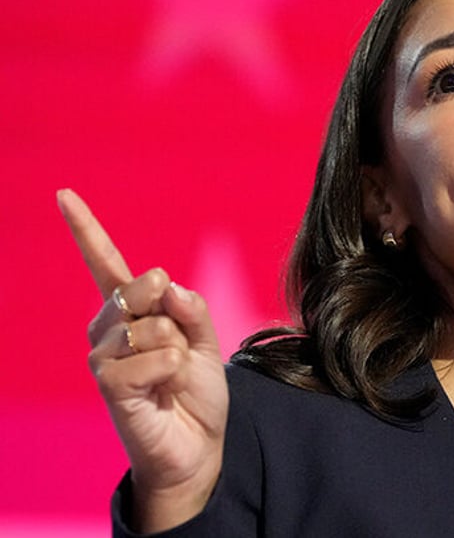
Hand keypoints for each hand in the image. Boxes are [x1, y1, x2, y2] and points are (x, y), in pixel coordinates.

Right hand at [57, 189, 228, 531]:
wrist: (196, 443)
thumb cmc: (195, 390)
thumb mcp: (205, 341)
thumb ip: (190, 309)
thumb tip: (166, 284)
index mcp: (132, 312)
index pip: (107, 265)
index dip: (86, 230)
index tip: (64, 195)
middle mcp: (109, 329)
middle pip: (142, 286)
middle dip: (172, 309)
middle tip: (179, 347)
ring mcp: (104, 356)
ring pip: (153, 324)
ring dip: (178, 349)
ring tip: (171, 375)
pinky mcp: (109, 385)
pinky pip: (153, 355)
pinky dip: (173, 369)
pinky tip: (165, 389)